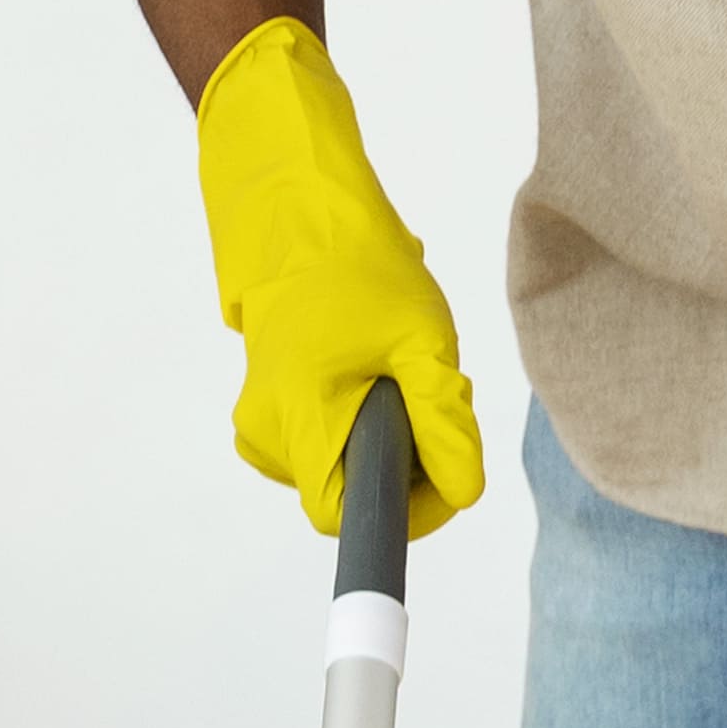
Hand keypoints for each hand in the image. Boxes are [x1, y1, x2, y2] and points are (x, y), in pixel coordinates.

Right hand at [192, 20, 494, 536]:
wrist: (299, 211)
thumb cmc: (358, 268)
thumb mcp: (421, 341)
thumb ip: (443, 424)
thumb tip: (464, 493)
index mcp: (298, 418)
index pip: (347, 516)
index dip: (406, 510)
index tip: (444, 469)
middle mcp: (268, 431)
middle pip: (351, 489)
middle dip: (407, 458)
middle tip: (431, 388)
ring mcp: (262, 419)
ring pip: (343, 464)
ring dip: (388, 435)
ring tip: (402, 367)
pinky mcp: (268, 405)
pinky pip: (326, 438)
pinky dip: (360, 417)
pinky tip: (372, 366)